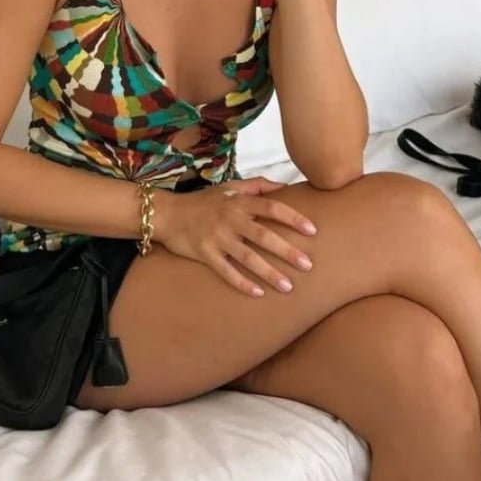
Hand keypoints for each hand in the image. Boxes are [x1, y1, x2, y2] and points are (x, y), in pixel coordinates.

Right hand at [154, 177, 316, 296]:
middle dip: (287, 251)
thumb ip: (258, 186)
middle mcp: (230, 219)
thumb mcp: (230, 187)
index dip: (293, 218)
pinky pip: (226, 271)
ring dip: (269, 272)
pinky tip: (258, 294)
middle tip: (308, 265)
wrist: (168, 214)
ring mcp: (217, 238)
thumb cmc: (204, 201)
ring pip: (248, 257)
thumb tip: (285, 186)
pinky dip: (242, 283)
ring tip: (288, 286)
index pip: (272, 208)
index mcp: (239, 202)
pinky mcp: (205, 254)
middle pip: (264, 236)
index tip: (312, 230)